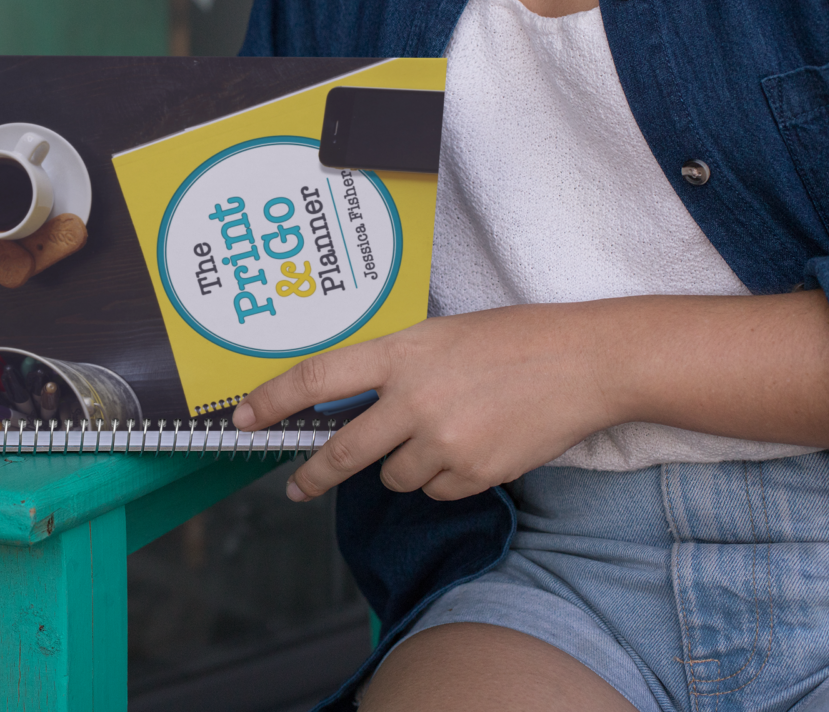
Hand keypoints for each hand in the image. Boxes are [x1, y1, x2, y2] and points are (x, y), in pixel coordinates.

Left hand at [232, 303, 618, 502]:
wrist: (585, 362)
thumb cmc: (513, 339)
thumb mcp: (440, 337)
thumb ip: (394, 369)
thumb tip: (349, 406)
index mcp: (401, 353)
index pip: (317, 378)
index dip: (272, 402)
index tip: (243, 419)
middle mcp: (414, 400)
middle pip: (342, 453)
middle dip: (314, 475)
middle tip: (298, 486)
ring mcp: (444, 441)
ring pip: (393, 478)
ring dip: (403, 466)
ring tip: (444, 434)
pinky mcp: (474, 474)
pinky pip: (434, 492)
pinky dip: (443, 479)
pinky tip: (472, 447)